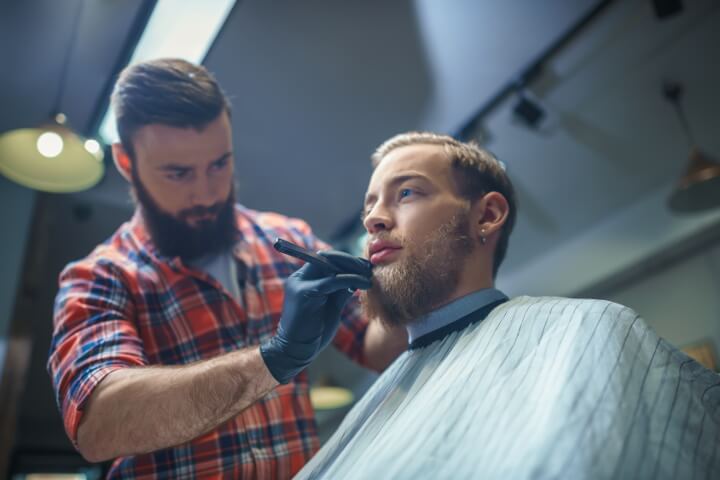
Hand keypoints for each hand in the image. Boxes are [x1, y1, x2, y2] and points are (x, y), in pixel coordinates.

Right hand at [260, 250, 371, 383]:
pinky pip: (333, 281)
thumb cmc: (314, 332)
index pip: (325, 259)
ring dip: (353, 269)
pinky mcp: (304, 293)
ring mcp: (300, 284)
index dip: (346, 260)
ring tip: (368, 275)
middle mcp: (299, 278)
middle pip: (327, 258)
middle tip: (369, 268)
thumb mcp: (331, 306)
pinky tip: (365, 285)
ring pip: (330, 266)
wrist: (295, 351)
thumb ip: (340, 290)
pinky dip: (351, 280)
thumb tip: (357, 277)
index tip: (364, 266)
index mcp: (303, 279)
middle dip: (351, 261)